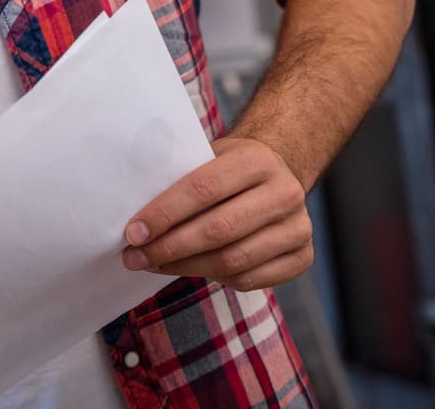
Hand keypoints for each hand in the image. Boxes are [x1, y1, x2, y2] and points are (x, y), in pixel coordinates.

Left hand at [121, 136, 313, 292]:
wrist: (277, 174)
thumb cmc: (227, 167)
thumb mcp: (207, 155)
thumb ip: (179, 177)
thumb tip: (134, 217)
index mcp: (257, 160)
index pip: (202, 188)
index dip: (164, 214)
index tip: (132, 232)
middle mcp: (285, 193)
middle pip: (218, 230)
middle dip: (169, 247)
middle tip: (133, 257)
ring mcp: (299, 228)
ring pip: (232, 260)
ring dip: (185, 267)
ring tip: (153, 264)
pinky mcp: (303, 257)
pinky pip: (249, 279)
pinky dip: (213, 278)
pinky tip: (188, 269)